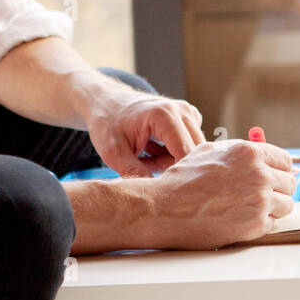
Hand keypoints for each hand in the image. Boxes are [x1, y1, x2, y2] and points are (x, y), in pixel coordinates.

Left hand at [86, 93, 205, 177]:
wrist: (106, 102)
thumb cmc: (108, 124)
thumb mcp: (114, 153)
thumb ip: (135, 173)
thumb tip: (154, 197)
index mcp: (165, 115)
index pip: (186, 154)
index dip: (175, 175)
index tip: (159, 187)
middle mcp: (182, 111)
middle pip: (192, 154)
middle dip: (171, 168)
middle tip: (142, 164)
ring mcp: (188, 112)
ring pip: (192, 152)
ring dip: (171, 161)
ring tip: (145, 155)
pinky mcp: (190, 118)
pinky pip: (189, 145)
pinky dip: (173, 153)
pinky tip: (154, 148)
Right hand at [139, 139, 296, 248]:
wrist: (164, 208)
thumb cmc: (182, 180)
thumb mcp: (210, 151)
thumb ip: (240, 152)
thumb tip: (260, 155)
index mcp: (250, 152)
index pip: (286, 160)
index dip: (279, 170)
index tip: (275, 176)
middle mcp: (259, 174)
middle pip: (290, 183)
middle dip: (278, 189)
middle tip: (261, 195)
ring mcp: (260, 200)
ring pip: (286, 205)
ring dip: (272, 208)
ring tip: (249, 208)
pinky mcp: (255, 225)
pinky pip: (273, 223)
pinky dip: (261, 223)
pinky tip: (241, 219)